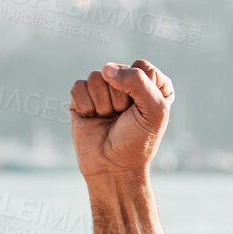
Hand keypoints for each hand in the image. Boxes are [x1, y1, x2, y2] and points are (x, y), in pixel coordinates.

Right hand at [69, 60, 173, 180]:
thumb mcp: (153, 110)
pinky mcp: (82, 98)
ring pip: (96, 77)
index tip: (143, 111)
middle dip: (120, 98)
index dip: (141, 88)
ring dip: (103, 103)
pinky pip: (79, 87)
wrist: (112, 167)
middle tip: (123, 118)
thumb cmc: (137, 141)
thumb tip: (106, 69)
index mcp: (149, 85)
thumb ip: (137, 81)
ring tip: (108, 119)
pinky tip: (92, 119)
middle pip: (117, 70)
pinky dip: (86, 106)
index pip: (141, 66)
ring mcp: (102, 90)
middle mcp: (126, 85)